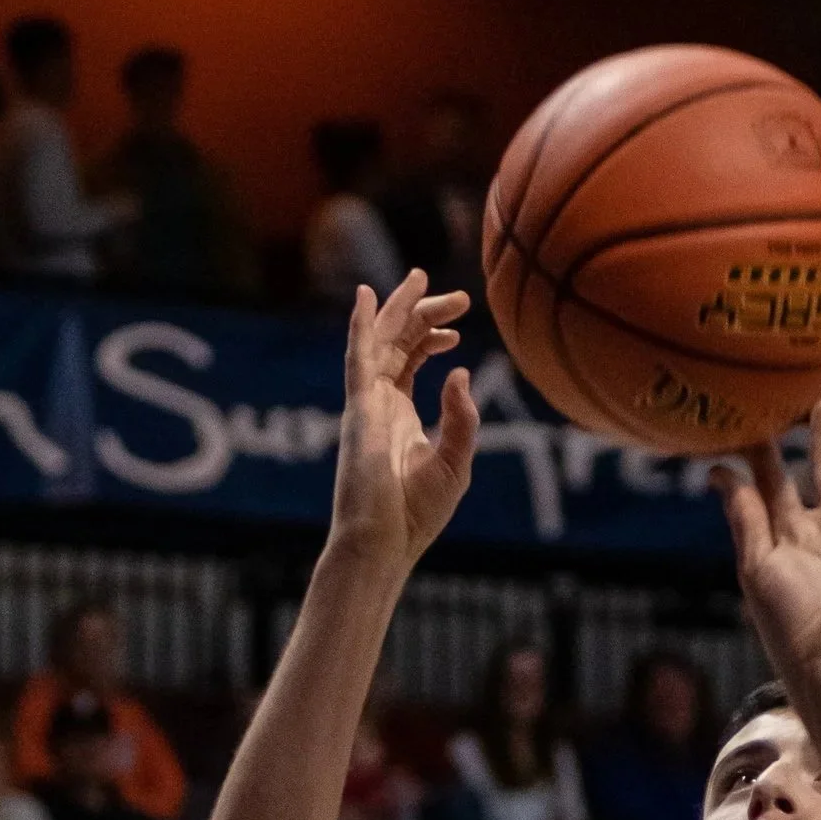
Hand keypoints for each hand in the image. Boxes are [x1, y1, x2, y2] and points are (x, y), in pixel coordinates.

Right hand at [329, 273, 476, 575]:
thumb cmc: (416, 515)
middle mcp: (381, 403)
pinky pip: (358, 359)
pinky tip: (364, 296)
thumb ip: (462, 418)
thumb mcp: (455, 462)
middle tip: (459, 297)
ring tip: (421, 277)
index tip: (457, 329)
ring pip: (382, 341)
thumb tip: (461, 372)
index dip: (433, 337)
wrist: (384, 541)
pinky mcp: (359, 411)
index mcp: (401, 416)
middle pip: (400, 342)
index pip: (413, 360)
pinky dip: (360, 327)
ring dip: (401, 308)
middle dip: (425, 314)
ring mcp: (367, 404)